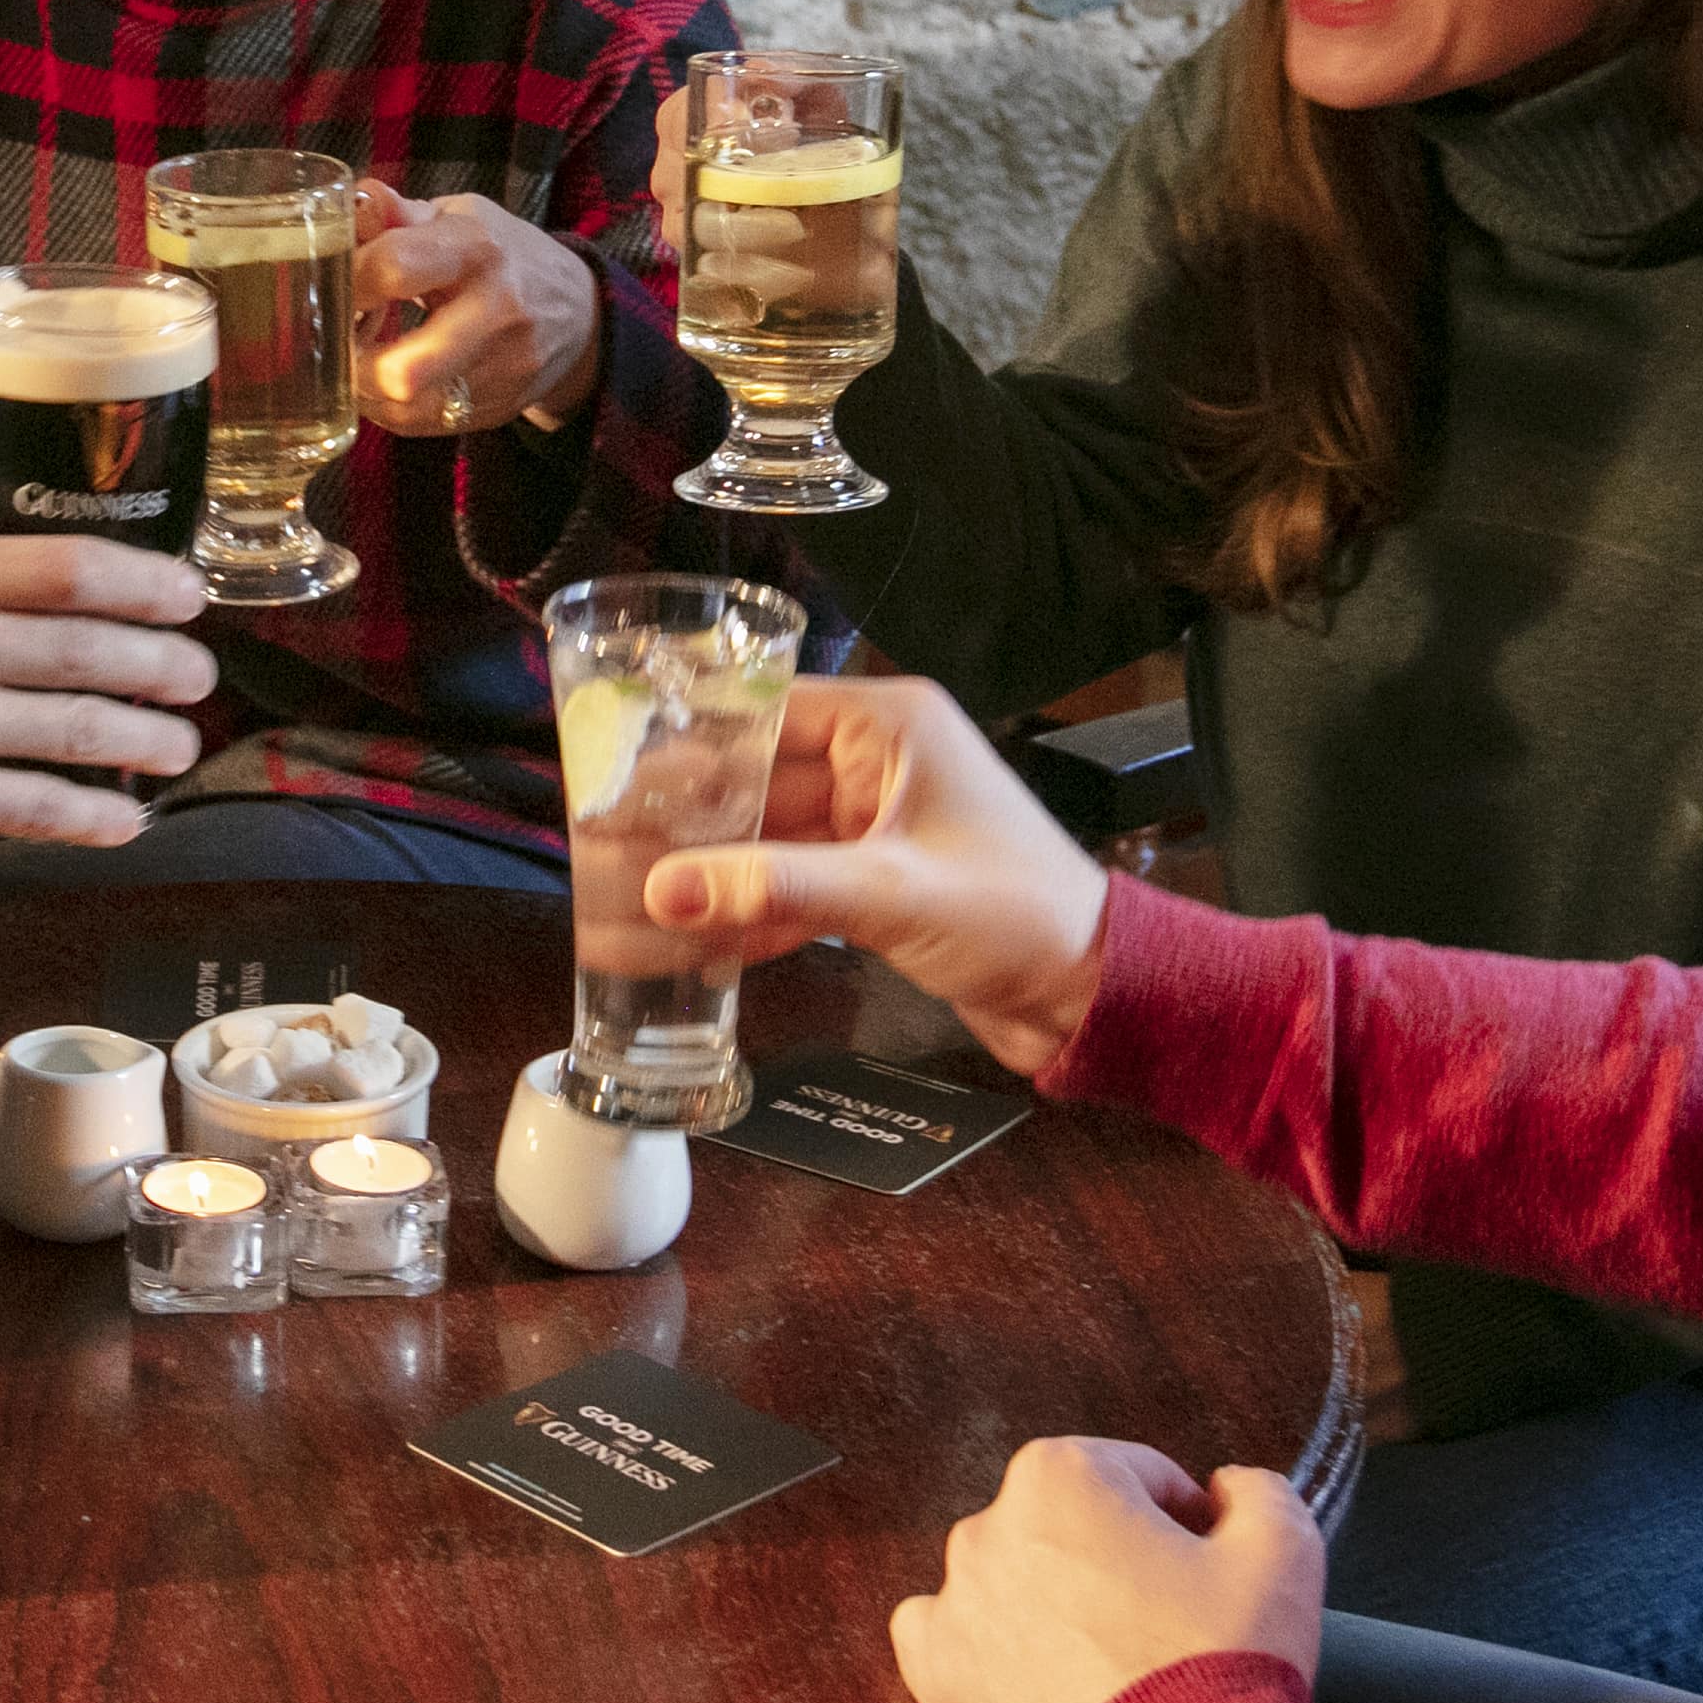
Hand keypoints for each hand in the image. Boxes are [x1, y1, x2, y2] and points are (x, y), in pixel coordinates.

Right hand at [0, 530, 219, 881]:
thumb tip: (55, 607)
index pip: (65, 565)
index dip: (146, 582)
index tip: (186, 595)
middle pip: (89, 644)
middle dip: (163, 664)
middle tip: (196, 676)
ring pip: (80, 728)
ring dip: (147, 741)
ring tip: (177, 746)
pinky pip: (43, 807)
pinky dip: (97, 817)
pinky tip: (125, 820)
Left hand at [349, 187, 604, 435]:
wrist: (579, 313)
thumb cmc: (504, 256)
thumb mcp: (462, 218)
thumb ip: (399, 213)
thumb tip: (352, 202)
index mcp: (478, 250)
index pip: (394, 268)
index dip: (348, 278)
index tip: (333, 281)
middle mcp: (495, 313)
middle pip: (406, 369)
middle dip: (352, 358)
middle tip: (338, 335)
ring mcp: (498, 371)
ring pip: (404, 405)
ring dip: (361, 384)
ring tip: (358, 354)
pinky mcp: (494, 409)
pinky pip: (415, 422)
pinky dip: (384, 404)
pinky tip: (382, 375)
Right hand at [635, 677, 1115, 1076]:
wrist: (1093, 991)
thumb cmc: (1020, 915)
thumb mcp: (890, 894)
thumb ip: (774, 888)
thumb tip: (666, 889)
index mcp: (889, 726)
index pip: (764, 711)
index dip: (689, 745)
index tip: (619, 780)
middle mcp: (878, 762)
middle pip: (755, 777)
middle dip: (689, 820)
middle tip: (610, 851)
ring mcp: (875, 823)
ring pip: (769, 837)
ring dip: (716, 873)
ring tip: (636, 902)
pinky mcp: (877, 880)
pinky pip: (795, 883)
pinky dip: (755, 911)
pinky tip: (699, 943)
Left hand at [888, 1438, 1326, 1702]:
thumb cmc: (1226, 1672)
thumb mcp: (1285, 1550)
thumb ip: (1257, 1493)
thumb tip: (1230, 1491)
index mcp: (1057, 1477)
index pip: (1137, 1477)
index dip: (1188, 1524)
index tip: (1214, 1572)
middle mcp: (986, 1532)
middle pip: (1071, 1532)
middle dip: (1120, 1567)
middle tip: (1175, 1630)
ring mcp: (954, 1612)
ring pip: (1015, 1588)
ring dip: (1061, 1612)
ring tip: (1123, 1674)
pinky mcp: (939, 1689)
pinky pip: (960, 1649)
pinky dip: (999, 1660)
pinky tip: (1055, 1689)